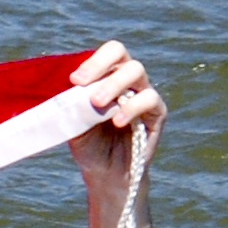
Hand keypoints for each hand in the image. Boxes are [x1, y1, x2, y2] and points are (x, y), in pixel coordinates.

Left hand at [68, 38, 164, 164]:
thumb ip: (74, 105)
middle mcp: (127, 80)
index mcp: (107, 77)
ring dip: (114, 84)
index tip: (75, 80)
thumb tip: (70, 88)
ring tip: (98, 104)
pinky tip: (118, 121)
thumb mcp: (75, 124)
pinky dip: (132, 107)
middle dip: (100, 67)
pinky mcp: (157, 113)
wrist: (106, 174)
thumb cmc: (90, 145)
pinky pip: (150, 98)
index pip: (108, 54)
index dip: (93, 61)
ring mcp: (143, 93)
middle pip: (122, 53)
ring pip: (136, 71)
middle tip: (81, 86)